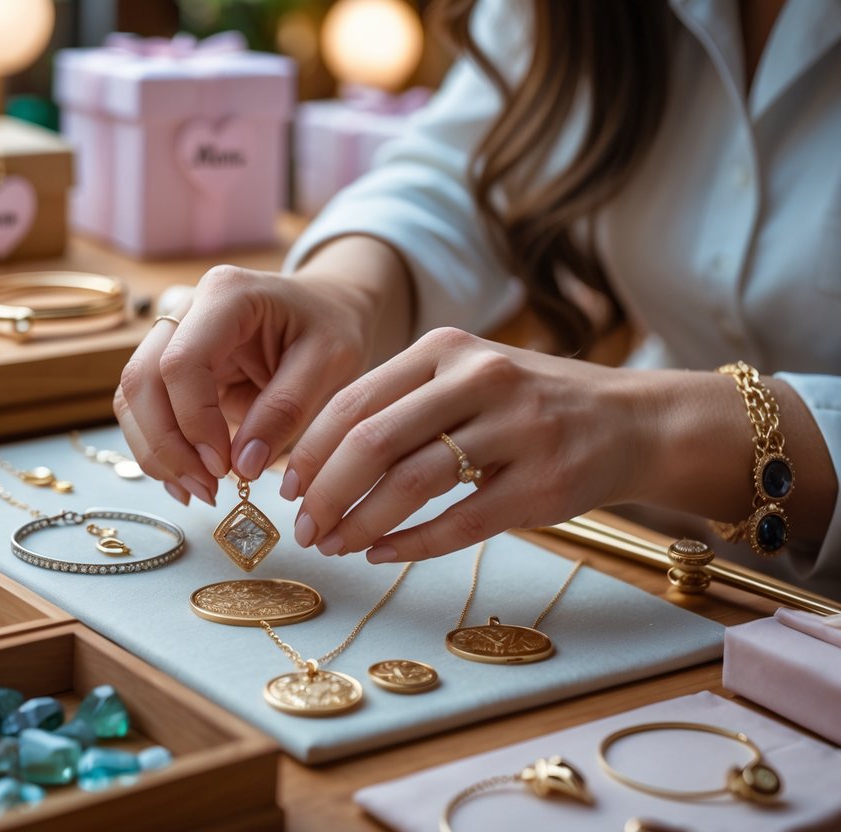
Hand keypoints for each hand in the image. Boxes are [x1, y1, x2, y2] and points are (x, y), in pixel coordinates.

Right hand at [114, 263, 379, 505]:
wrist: (327, 308)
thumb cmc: (332, 328)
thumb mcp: (330, 363)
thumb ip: (286, 409)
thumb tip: (242, 466)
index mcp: (226, 294)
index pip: (181, 362)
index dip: (194, 421)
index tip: (225, 466)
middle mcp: (186, 309)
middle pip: (142, 380)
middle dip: (167, 444)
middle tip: (207, 489)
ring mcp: (172, 336)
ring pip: (133, 398)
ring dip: (157, 452)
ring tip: (199, 491)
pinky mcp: (170, 367)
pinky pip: (146, 410)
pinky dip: (160, 449)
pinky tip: (187, 479)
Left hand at [284, 328, 664, 561]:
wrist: (633, 420)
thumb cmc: (529, 404)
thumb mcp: (466, 378)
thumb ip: (401, 404)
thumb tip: (317, 462)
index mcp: (446, 349)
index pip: (353, 401)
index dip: (311, 452)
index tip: (288, 490)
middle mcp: (479, 378)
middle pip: (373, 441)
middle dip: (326, 492)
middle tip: (305, 530)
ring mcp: (517, 428)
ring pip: (412, 482)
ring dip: (361, 523)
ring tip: (337, 546)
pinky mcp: (545, 481)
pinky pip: (461, 522)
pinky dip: (412, 544)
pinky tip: (383, 555)